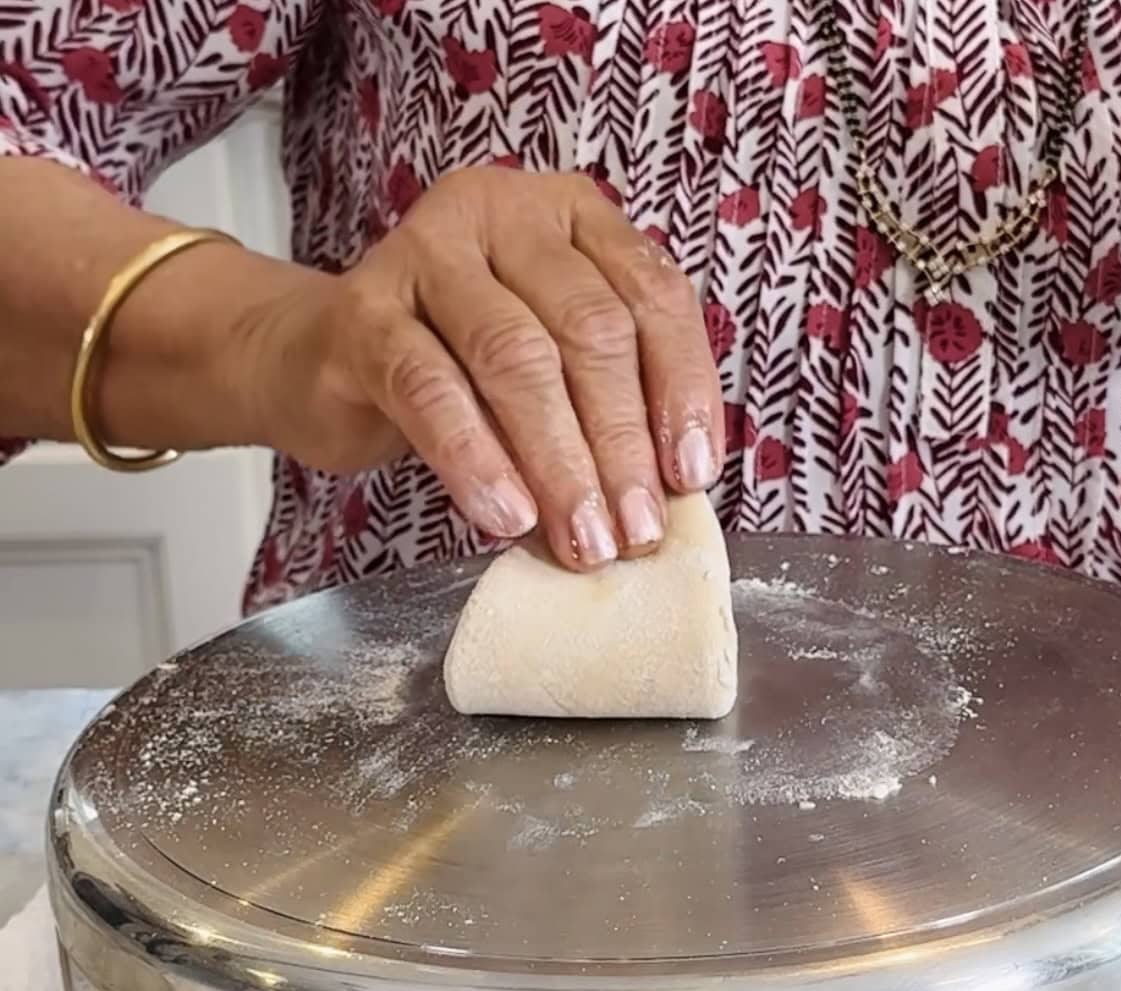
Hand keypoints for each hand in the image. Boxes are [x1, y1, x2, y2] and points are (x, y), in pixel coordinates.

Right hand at [247, 168, 724, 568]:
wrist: (322, 360)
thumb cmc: (459, 366)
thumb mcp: (550, 370)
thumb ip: (608, 404)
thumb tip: (663, 495)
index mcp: (572, 218)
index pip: (654, 294)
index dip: (681, 389)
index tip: (690, 477)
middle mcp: (504, 214)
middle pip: (588, 329)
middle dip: (620, 443)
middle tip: (634, 532)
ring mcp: (428, 253)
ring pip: (515, 357)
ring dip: (559, 461)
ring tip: (582, 538)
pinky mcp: (363, 311)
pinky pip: (431, 389)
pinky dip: (477, 459)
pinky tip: (507, 515)